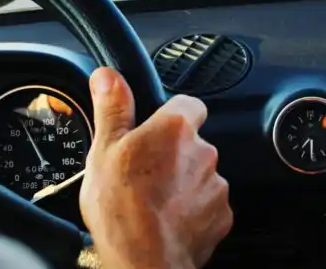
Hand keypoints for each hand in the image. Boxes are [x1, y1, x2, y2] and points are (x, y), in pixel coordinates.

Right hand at [79, 68, 232, 268]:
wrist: (143, 261)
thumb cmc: (121, 208)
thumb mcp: (104, 150)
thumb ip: (112, 108)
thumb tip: (108, 76)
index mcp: (175, 128)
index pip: (188, 103)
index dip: (171, 114)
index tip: (154, 129)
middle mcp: (203, 151)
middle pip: (192, 142)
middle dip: (173, 154)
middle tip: (144, 172)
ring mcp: (215, 185)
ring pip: (199, 174)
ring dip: (182, 182)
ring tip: (152, 200)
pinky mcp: (221, 215)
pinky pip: (207, 204)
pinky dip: (192, 210)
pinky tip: (167, 219)